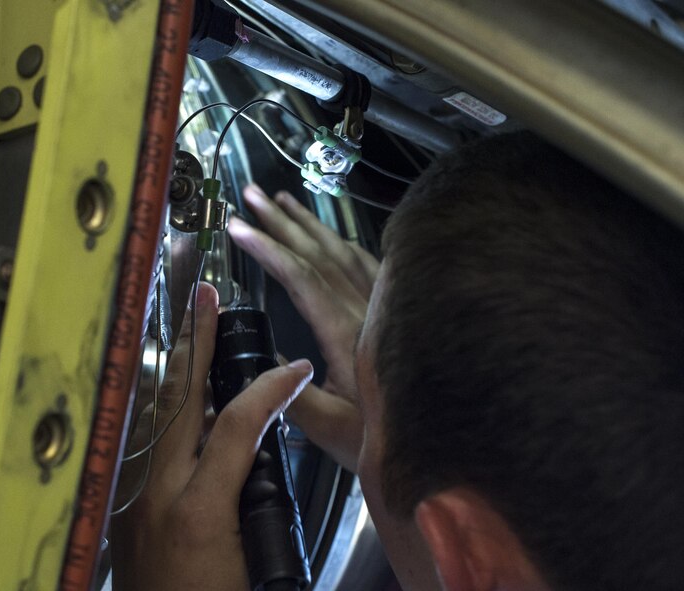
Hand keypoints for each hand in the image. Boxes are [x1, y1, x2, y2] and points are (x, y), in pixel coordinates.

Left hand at [111, 282, 313, 589]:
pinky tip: (169, 392)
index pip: (237, 425)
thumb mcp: (255, 558)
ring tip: (186, 328)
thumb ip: (262, 502)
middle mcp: (155, 494)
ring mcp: (131, 496)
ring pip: (149, 411)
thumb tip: (268, 452)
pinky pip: (140, 437)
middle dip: (194, 340)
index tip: (296, 369)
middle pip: (177, 397)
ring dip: (171, 364)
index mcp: (197, 510)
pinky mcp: (123, 504)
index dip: (270, 389)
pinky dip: (157, 403)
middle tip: (204, 299)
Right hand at [227, 185, 379, 471]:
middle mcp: (368, 309)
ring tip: (281, 200)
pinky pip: (367, 262)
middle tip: (250, 196)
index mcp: (348, 334)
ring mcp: (384, 304)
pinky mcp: (395, 307)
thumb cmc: (383, 439)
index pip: (303, 279)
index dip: (269, 250)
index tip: (238, 227)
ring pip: (344, 251)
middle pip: (321, 253)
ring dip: (310, 224)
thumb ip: (291, 396)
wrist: (445, 438)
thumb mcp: (330, 428)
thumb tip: (260, 361)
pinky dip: (340, 241)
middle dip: (282, 222)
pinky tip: (329, 235)